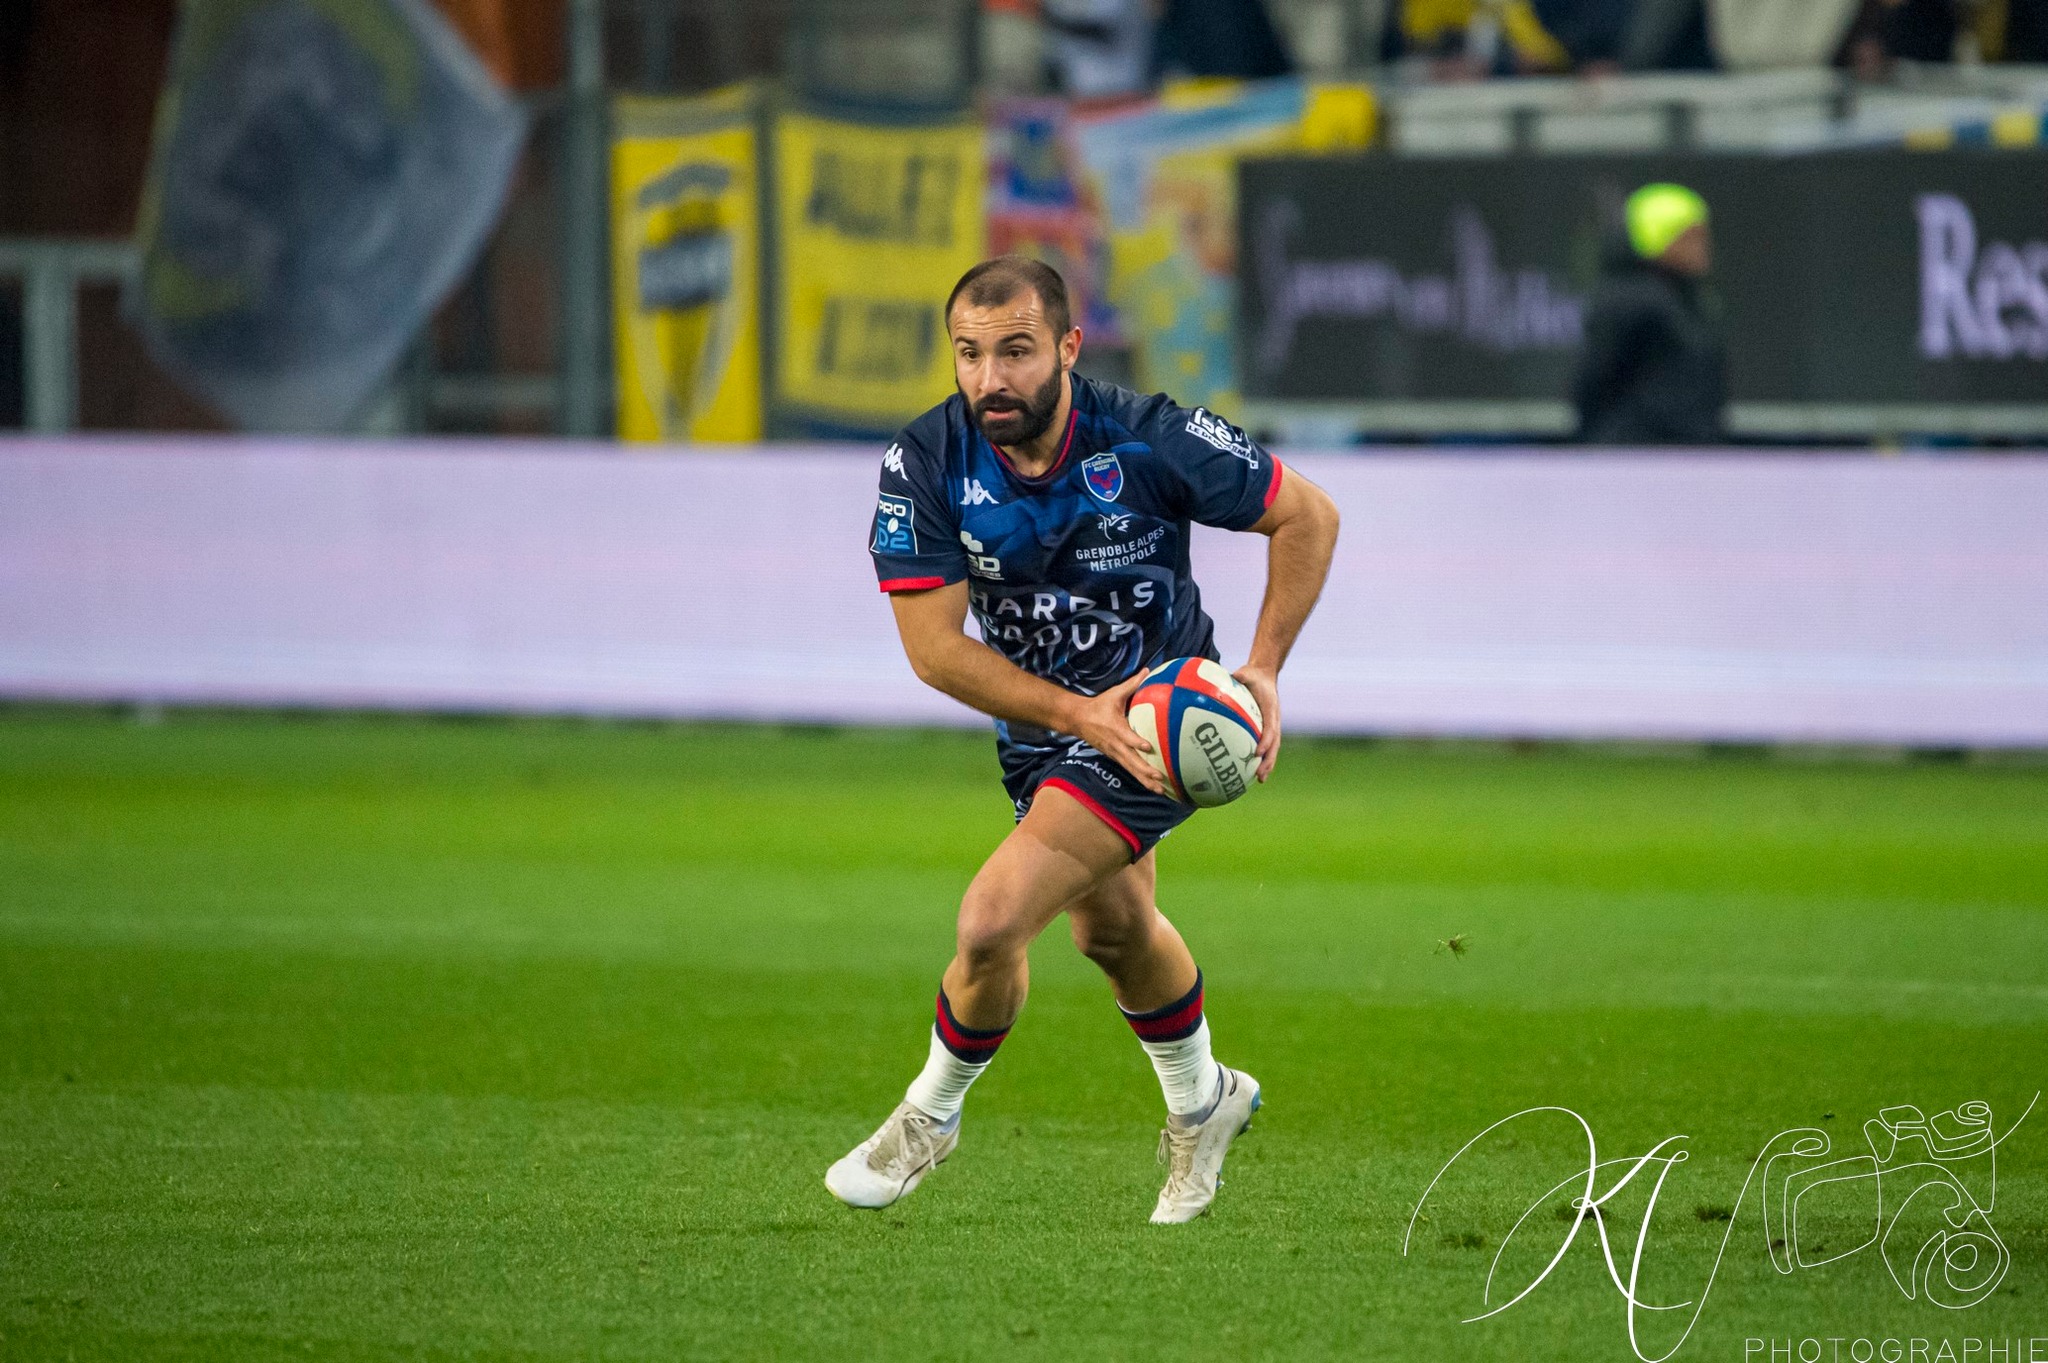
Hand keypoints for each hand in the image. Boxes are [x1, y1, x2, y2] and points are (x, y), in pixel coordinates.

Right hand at [1069, 671, 1176, 798]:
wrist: (1078, 719)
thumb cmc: (1099, 705)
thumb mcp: (1115, 693)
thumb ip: (1133, 684)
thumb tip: (1149, 670)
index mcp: (1115, 728)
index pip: (1127, 737)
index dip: (1136, 742)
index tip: (1149, 747)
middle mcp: (1115, 744)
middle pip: (1131, 760)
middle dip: (1145, 770)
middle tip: (1160, 777)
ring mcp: (1115, 753)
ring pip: (1131, 769)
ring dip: (1145, 780)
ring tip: (1160, 790)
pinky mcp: (1115, 757)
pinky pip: (1129, 770)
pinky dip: (1141, 779)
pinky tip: (1153, 787)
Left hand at [1231, 662, 1281, 782]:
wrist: (1265, 675)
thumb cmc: (1253, 676)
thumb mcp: (1246, 673)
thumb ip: (1239, 677)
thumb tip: (1226, 680)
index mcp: (1270, 709)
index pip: (1270, 728)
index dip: (1265, 741)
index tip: (1258, 752)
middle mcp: (1274, 720)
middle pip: (1274, 745)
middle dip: (1268, 761)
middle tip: (1260, 775)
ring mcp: (1272, 726)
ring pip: (1272, 749)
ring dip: (1268, 764)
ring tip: (1260, 780)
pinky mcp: (1267, 729)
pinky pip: (1265, 746)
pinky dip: (1261, 759)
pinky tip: (1250, 771)